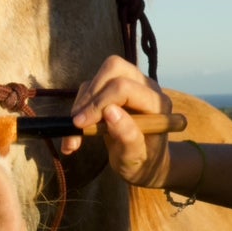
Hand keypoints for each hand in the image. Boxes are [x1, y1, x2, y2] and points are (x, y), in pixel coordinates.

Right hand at [62, 56, 171, 185]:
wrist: (146, 163)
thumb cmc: (144, 163)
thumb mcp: (136, 159)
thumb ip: (127, 136)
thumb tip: (109, 111)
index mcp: (158, 103)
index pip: (124, 88)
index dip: (98, 103)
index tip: (80, 126)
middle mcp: (147, 87)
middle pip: (114, 67)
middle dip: (90, 94)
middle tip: (77, 123)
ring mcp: (132, 84)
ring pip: (99, 76)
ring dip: (81, 103)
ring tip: (74, 135)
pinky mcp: (117, 89)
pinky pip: (93, 87)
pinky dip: (80, 107)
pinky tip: (76, 132)